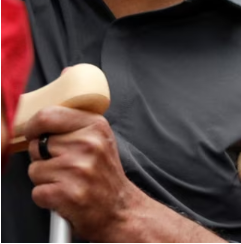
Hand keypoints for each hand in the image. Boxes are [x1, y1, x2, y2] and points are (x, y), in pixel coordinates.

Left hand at [26, 107, 140, 240]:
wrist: (120, 209)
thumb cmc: (103, 175)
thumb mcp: (99, 139)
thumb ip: (73, 127)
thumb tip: (39, 122)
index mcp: (96, 126)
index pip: (47, 116)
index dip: (34, 128)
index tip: (36, 135)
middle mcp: (88, 144)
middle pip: (37, 145)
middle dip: (43, 158)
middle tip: (66, 166)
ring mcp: (78, 169)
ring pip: (34, 169)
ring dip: (45, 180)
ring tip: (67, 182)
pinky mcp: (67, 193)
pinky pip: (36, 192)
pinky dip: (46, 198)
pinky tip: (65, 196)